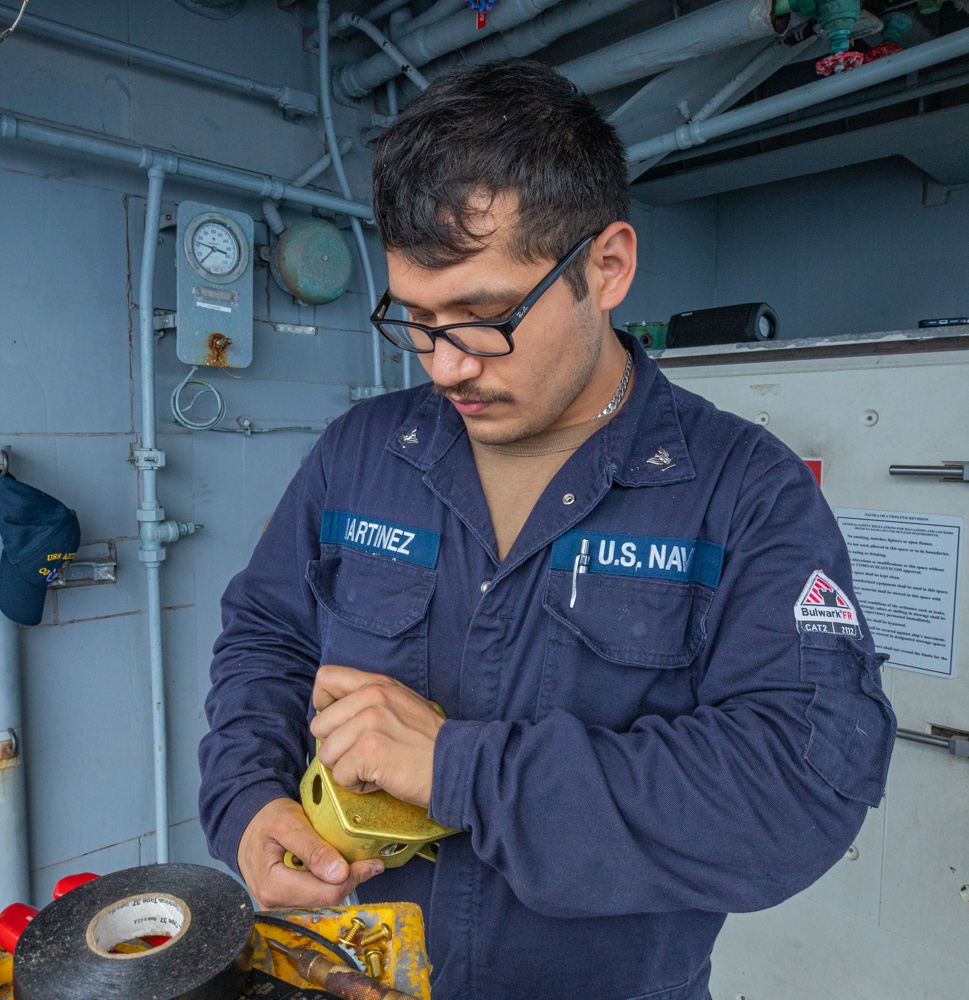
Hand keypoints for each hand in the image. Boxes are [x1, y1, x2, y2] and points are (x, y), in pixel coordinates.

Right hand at [237, 797, 382, 907]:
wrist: (247, 824)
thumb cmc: (266, 820)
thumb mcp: (289, 824)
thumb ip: (313, 848)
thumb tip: (340, 874)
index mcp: (273, 886)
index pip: (325, 893)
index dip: (353, 878)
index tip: (373, 863)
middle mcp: (274, 902)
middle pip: (325, 899)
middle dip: (351, 880)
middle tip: (371, 862)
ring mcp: (279, 904)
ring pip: (322, 899)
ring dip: (343, 882)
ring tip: (359, 862)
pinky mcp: (285, 900)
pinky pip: (314, 895)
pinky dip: (331, 882)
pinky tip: (340, 867)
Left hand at [311, 665, 444, 808]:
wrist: (457, 764)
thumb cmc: (430, 742)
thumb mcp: (401, 703)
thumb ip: (369, 700)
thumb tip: (333, 714)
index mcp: (377, 683)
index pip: (325, 678)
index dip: (324, 706)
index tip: (338, 724)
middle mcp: (372, 697)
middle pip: (319, 724)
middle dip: (336, 747)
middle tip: (364, 755)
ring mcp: (370, 722)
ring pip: (326, 753)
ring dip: (347, 768)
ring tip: (375, 767)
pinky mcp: (369, 751)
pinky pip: (339, 775)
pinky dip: (356, 785)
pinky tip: (379, 779)